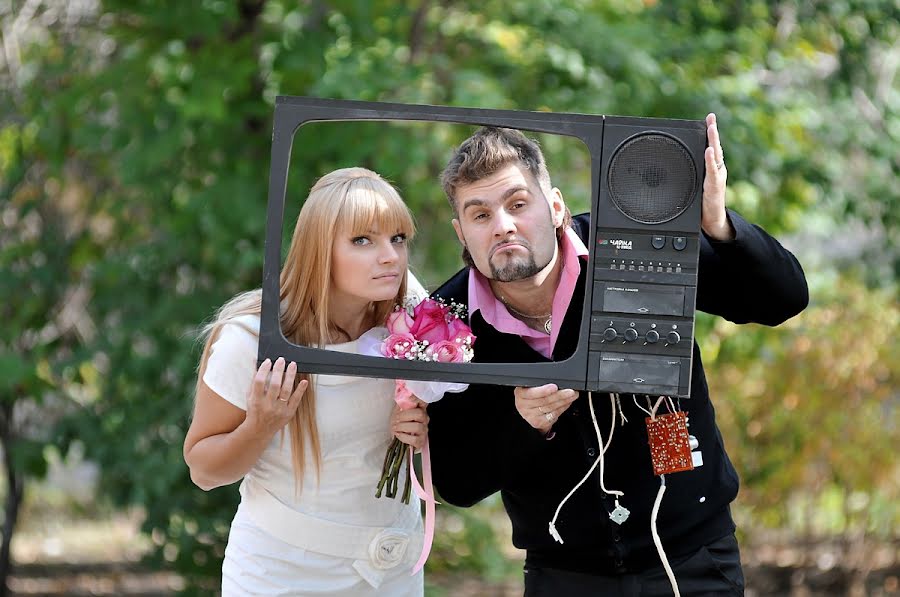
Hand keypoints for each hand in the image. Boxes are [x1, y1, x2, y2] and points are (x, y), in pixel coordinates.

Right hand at [244, 357, 307, 435]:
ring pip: (286, 390)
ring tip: (292, 365)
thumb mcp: (249, 396)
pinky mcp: (289, 413)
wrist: (259, 430)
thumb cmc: (254, 411)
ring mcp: (279, 410)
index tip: (268, 361)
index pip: (259, 382)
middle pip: (274, 385)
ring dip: (290, 376)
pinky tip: (304, 381)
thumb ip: (254, 380)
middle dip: (278, 370)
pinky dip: (301, 390)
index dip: (264, 370)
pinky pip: (296, 400)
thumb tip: (256, 362)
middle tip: (281, 360)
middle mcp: (268, 405)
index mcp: (256, 400)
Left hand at [390, 399, 428, 449]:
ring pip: (418, 427)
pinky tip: (399, 434)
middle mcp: (424, 419)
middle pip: (420, 414)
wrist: (396, 434)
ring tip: (395, 427)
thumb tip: (405, 397)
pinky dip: (404, 437)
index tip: (410, 399)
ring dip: (403, 427)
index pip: (423, 401)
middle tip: (396, 419)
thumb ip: (402, 404)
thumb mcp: (398, 410)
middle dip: (405, 416)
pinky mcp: (421, 441)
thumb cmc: (398, 421)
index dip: (417, 399)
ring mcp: (424, 430)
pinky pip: (415, 440)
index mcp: (420, 409)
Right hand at [514, 384, 578, 433]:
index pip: (532, 392)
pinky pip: (553, 415)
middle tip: (570, 391)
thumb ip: (540, 384)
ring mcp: (530, 415)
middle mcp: (523, 405)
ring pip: (550, 407)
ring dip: (564, 401)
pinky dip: (562, 408)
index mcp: (520, 393)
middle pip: (544, 400)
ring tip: (573, 395)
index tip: (555, 387)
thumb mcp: (532, 387)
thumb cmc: (533, 396)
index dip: (544, 390)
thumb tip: (557, 380)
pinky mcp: (538, 422)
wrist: (530, 412)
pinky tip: (567, 403)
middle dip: (559, 395)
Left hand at [701, 113, 734, 240]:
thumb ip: (691, 173)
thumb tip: (677, 163)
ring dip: (713, 140)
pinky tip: (708, 150)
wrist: (712, 220)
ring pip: (716, 155)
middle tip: (710, 117)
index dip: (710, 133)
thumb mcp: (695, 184)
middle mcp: (716, 169)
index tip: (708, 118)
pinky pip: (712, 171)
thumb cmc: (703, 203)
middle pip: (715, 146)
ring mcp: (717, 177)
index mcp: (712, 168)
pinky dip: (710, 160)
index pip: (711, 147)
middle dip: (713, 131)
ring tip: (710, 128)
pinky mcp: (715, 186)